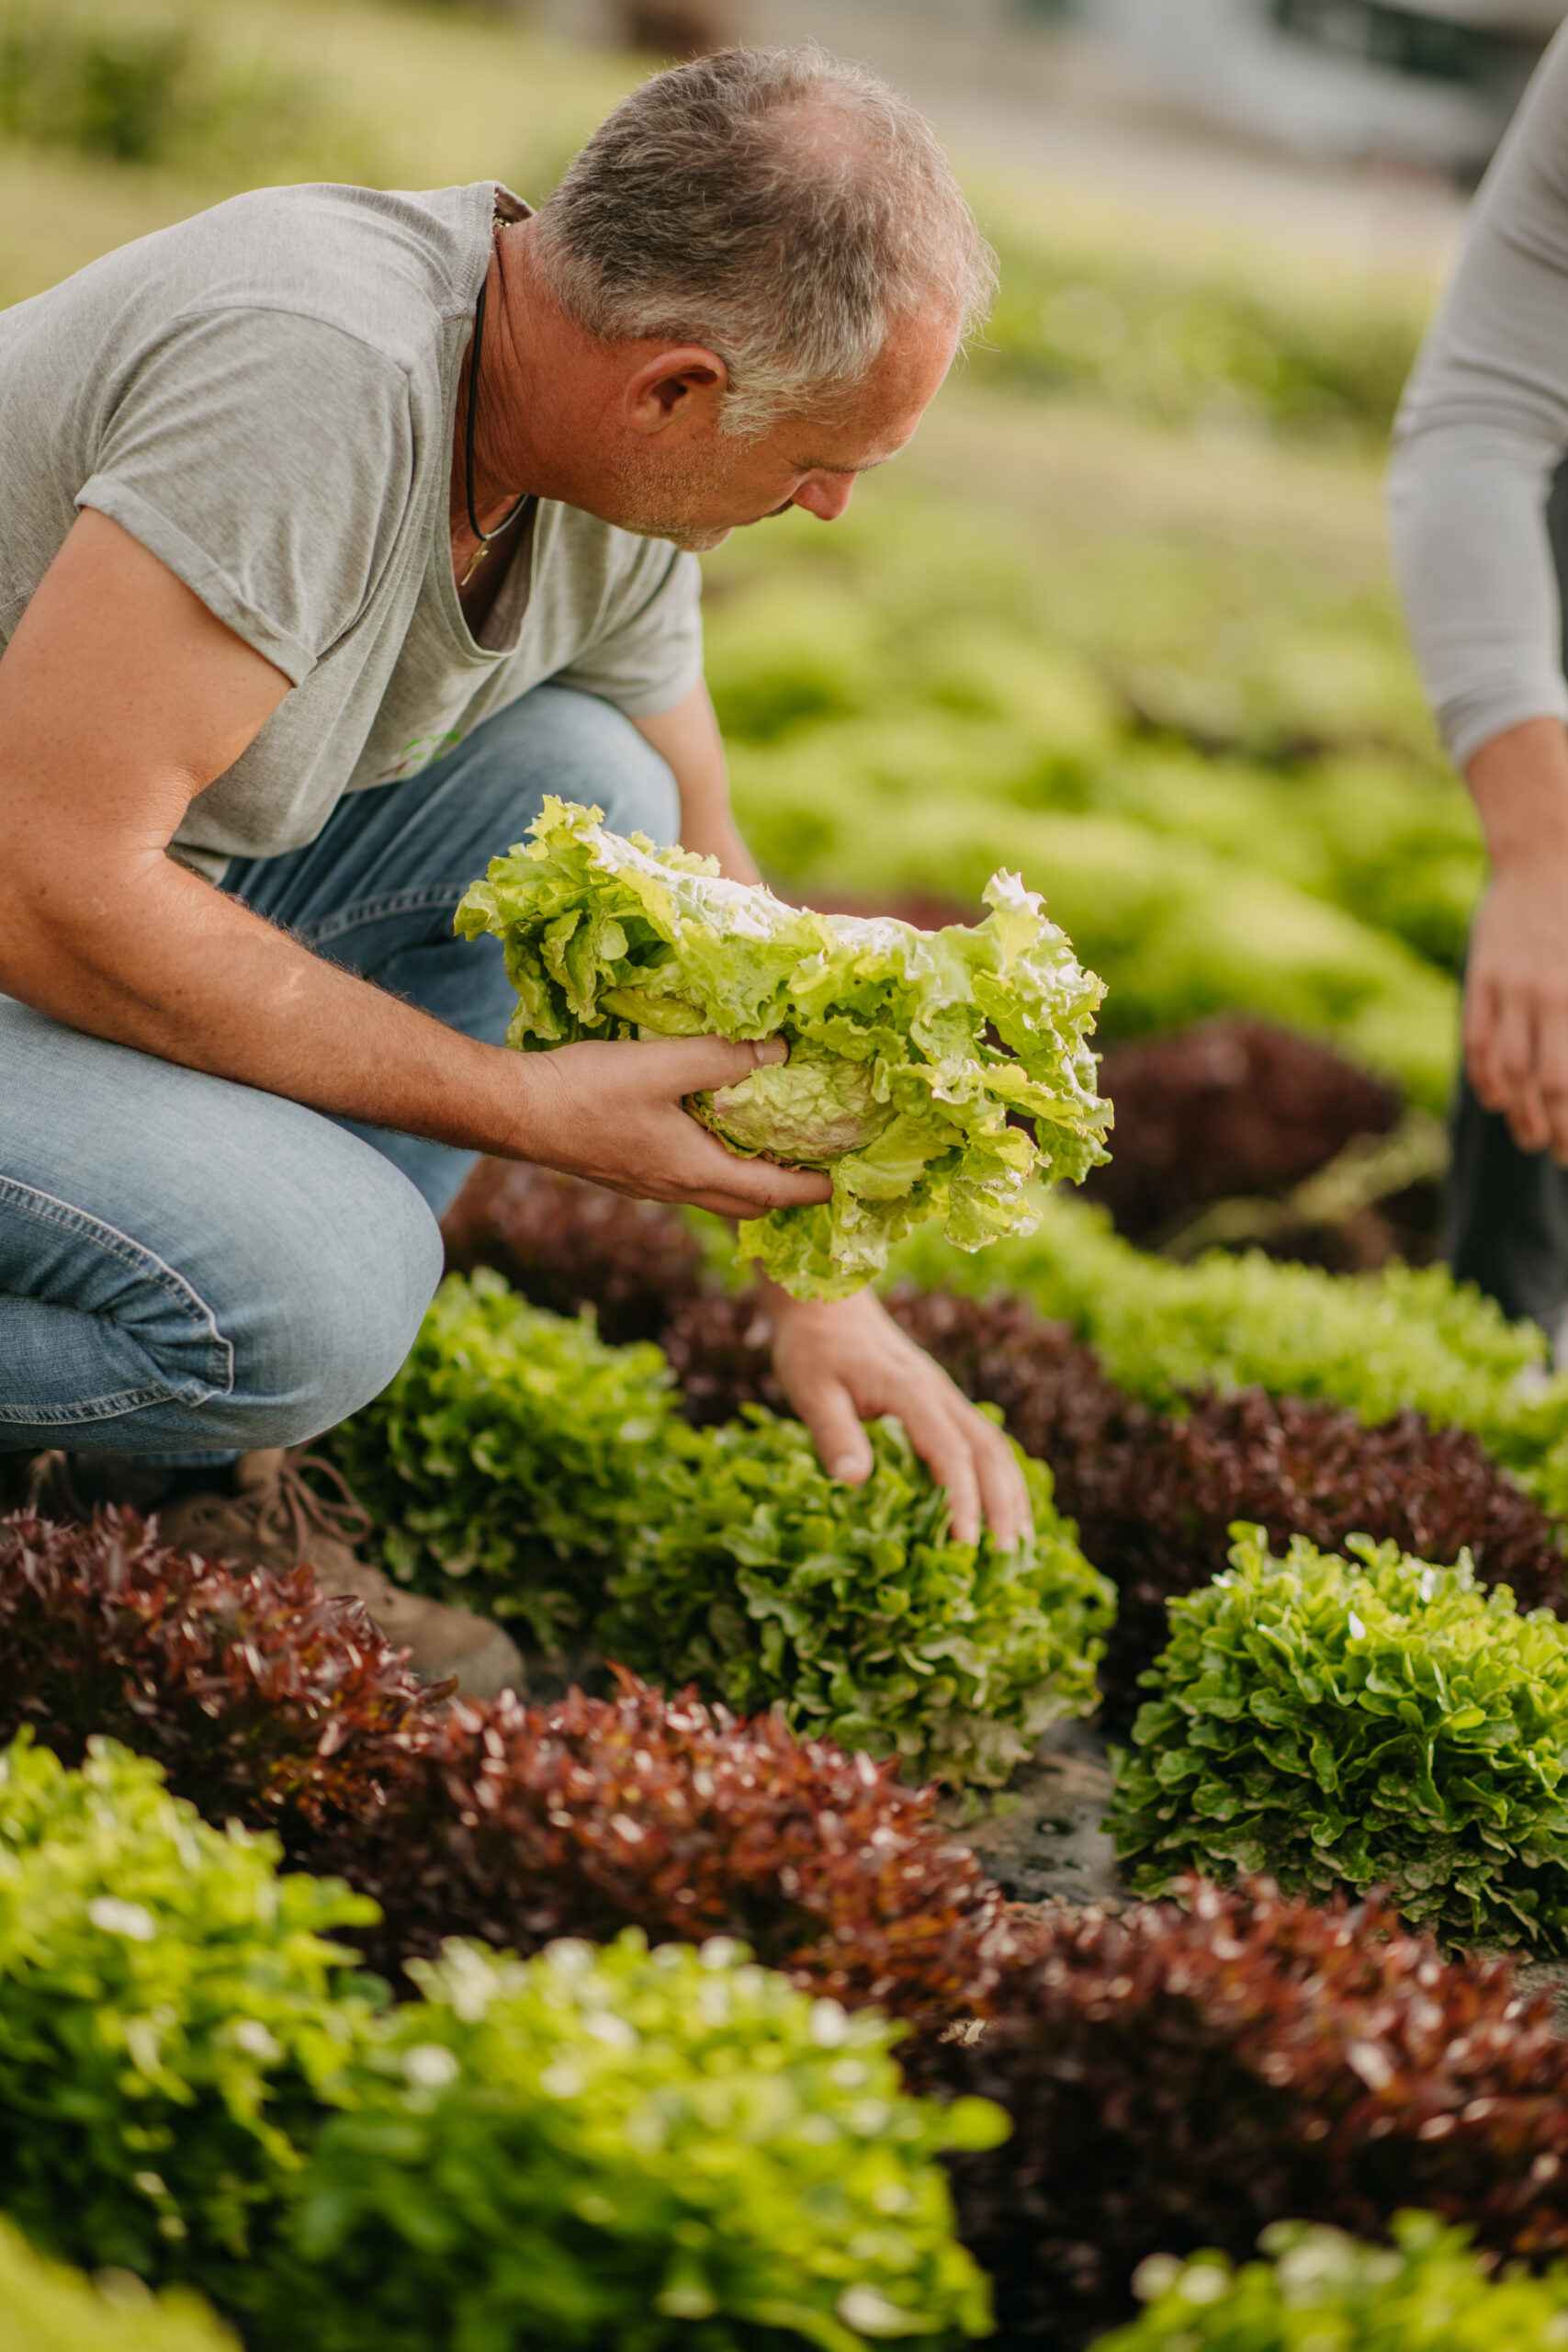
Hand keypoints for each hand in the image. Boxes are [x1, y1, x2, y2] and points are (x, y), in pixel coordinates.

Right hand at [516, 1032, 833, 1220]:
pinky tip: (712, 1132)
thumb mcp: (663, 1065)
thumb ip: (724, 1056)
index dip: (816, 1190)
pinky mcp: (628, 1171)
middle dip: (788, 1193)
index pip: (774, 1193)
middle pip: (748, 1205)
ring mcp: (649, 1184)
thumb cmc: (587, 1091)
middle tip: (818, 1168)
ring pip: (716, 1193)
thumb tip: (780, 1048)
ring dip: (750, 1179)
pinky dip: (716, 1165)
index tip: (849, 1183)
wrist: (515, 1111)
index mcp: (694, 1171)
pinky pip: (688, 1177)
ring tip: (775, 1149)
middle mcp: (676, 1188)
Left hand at [762, 1277, 1032, 1547]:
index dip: (962, 1499)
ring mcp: (945, 1397)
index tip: (967, 1545)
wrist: (827, 1304)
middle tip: (1008, 1558)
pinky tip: (1002, 1509)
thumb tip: (855, 1482)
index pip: (950, 1452)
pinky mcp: (941, 1402)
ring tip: (1019, 1545)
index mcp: (911, 1393)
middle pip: (989, 1452)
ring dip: (1011, 1494)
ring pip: (995, 1447)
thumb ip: (834, 1434)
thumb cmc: (814, 1350)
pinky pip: (983, 1441)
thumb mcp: (811, 1392)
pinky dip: (1000, 1478)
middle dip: (1003, 1505)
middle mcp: (939, 1394)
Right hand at [1465, 866, 1567, 1157]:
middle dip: (1554, 1127)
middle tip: (1561, 1155)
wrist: (1550, 848)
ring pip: (1509, 1066)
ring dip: (1518, 1111)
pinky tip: (1496, 1098)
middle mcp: (1547, 995)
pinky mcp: (1484, 975)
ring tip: (1530, 1139)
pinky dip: (1484, 1074)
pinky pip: (1477, 1037)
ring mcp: (1510, 987)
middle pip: (1545, 1082)